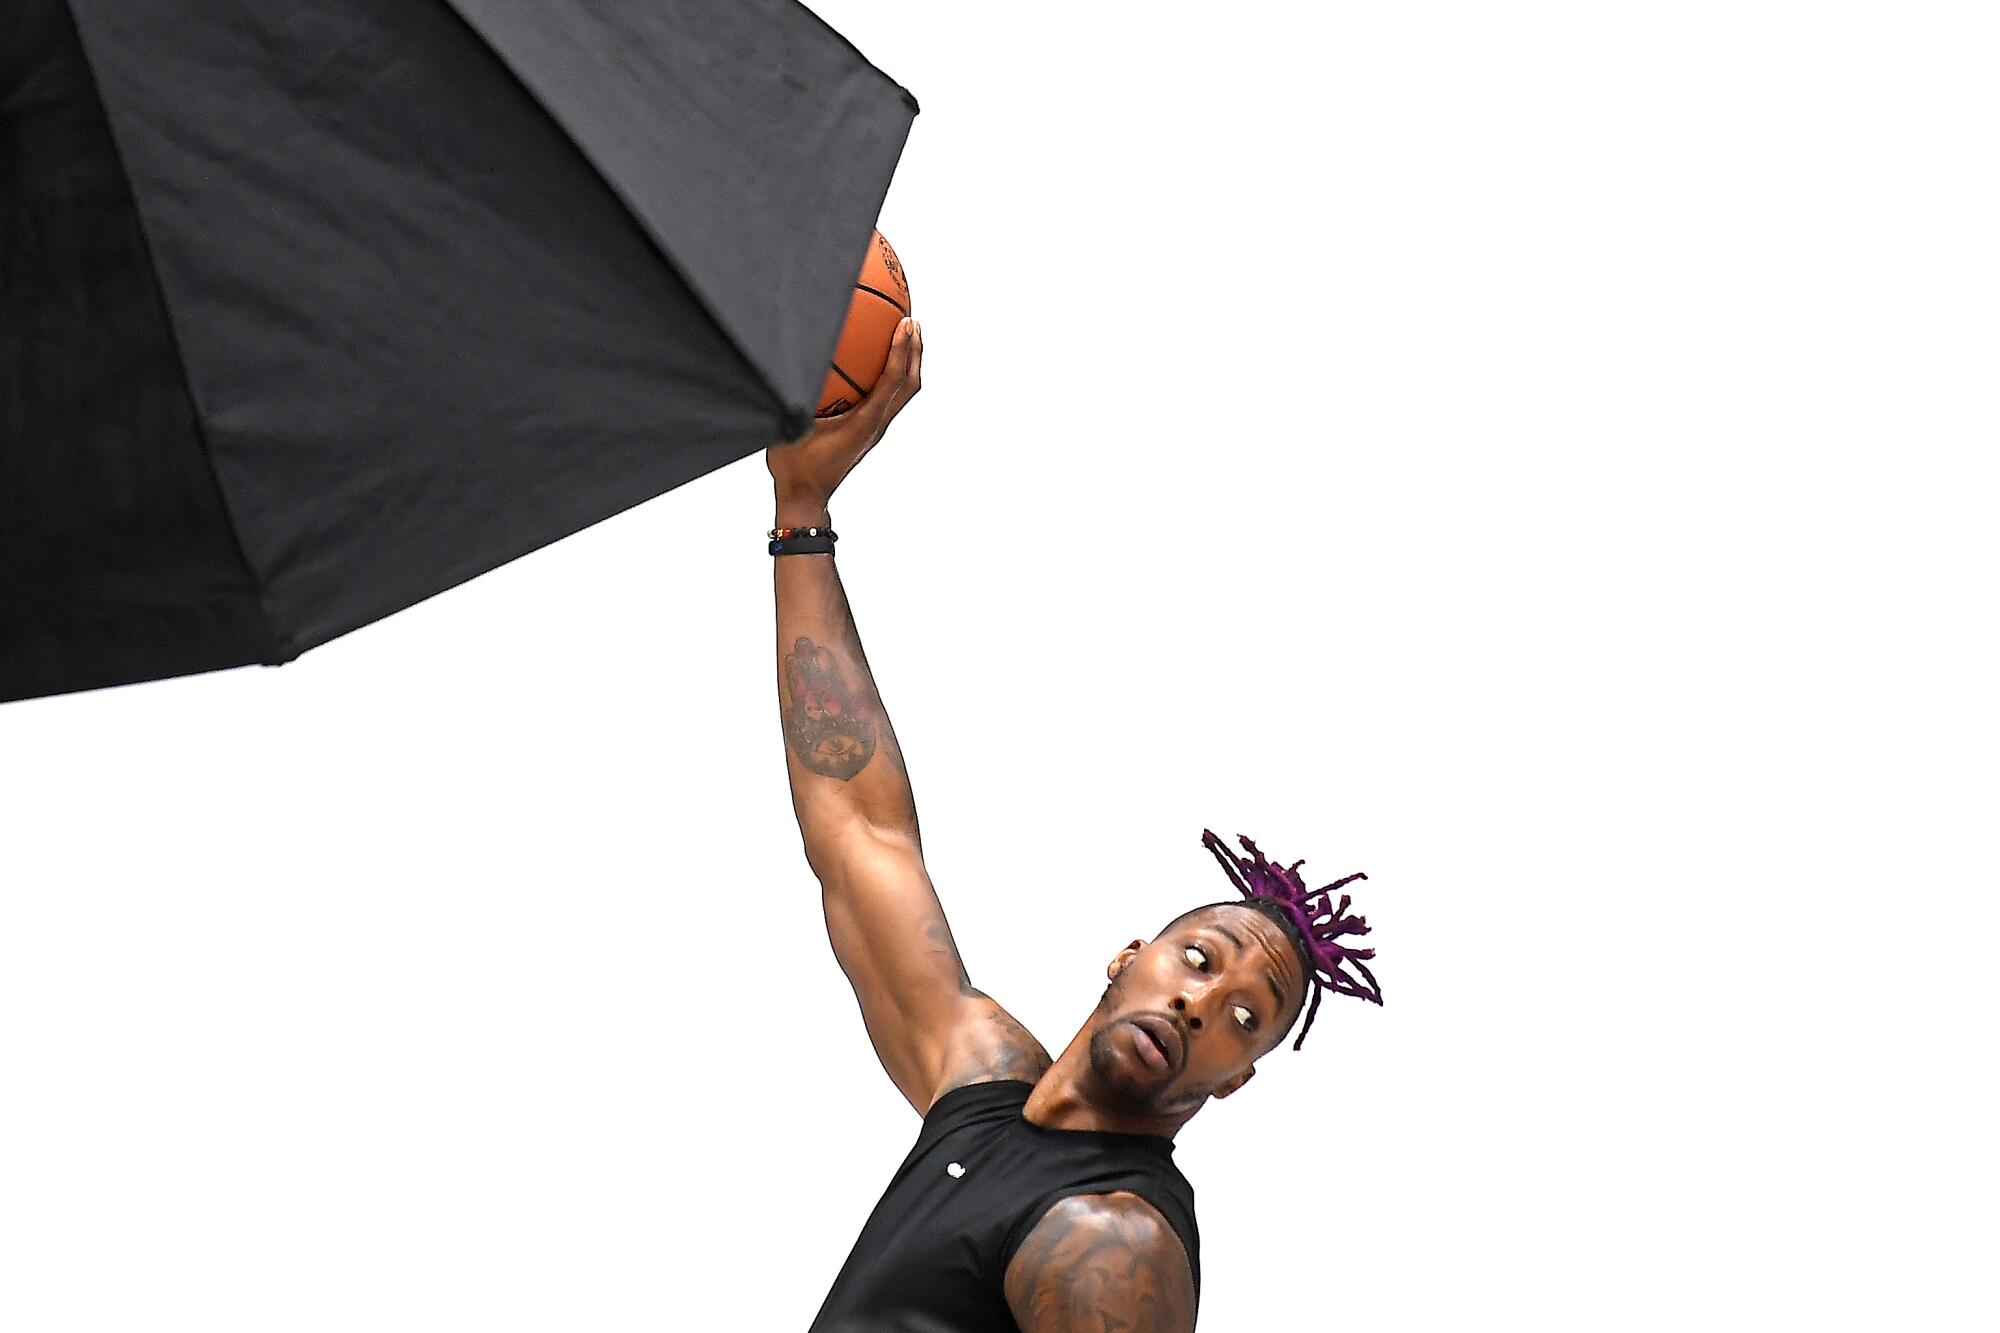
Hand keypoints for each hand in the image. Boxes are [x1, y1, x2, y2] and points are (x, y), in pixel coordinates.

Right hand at [767, 317, 922, 507]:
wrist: (805, 497)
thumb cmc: (796, 465)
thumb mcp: (793, 426)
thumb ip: (797, 397)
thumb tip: (796, 362)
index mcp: (864, 422)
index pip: (892, 381)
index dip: (902, 351)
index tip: (906, 324)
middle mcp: (877, 425)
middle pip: (910, 385)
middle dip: (916, 352)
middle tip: (914, 322)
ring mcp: (876, 429)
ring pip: (904, 393)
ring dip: (909, 363)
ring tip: (906, 336)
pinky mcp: (870, 431)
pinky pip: (889, 398)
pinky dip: (892, 375)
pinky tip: (876, 360)